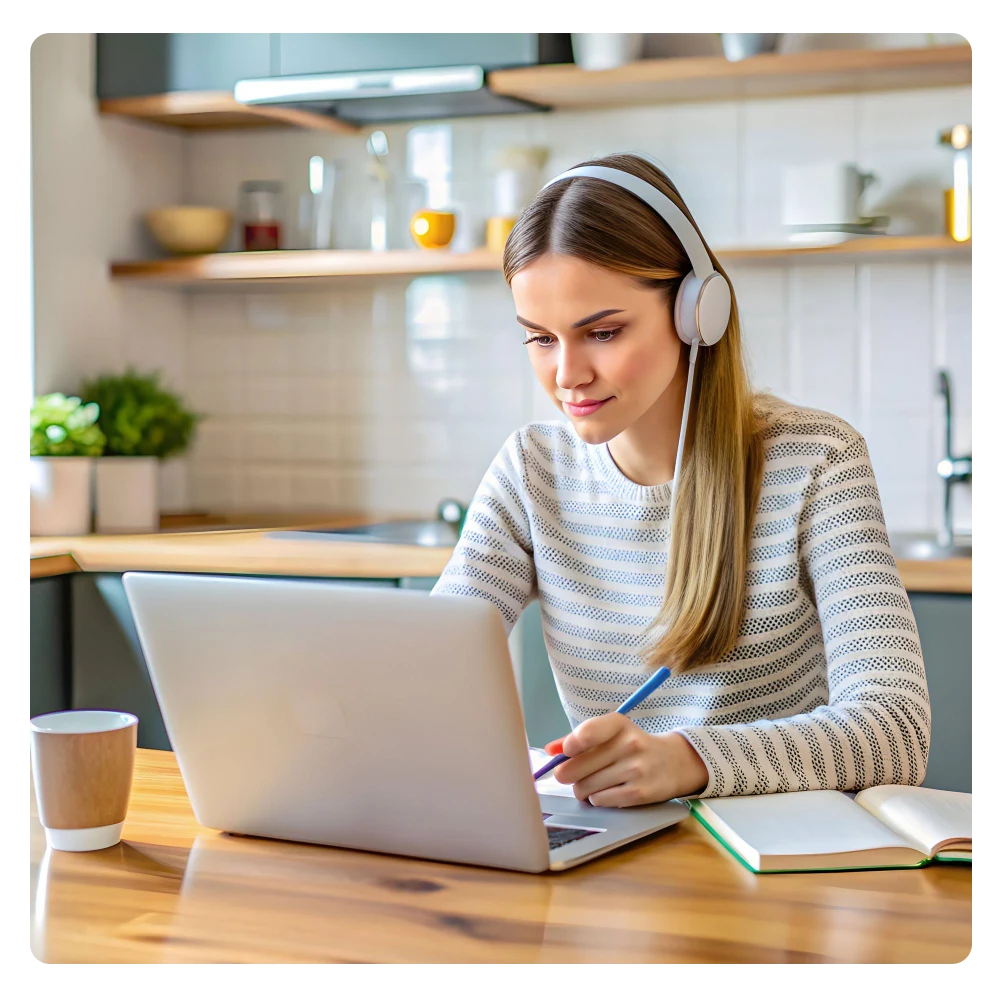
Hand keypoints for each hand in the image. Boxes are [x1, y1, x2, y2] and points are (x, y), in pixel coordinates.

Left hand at [543, 715, 708, 806]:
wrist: (673, 763)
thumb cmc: (632, 746)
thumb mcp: (610, 733)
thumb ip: (578, 739)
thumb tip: (550, 750)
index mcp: (619, 724)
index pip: (588, 732)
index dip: (569, 745)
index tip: (567, 752)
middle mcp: (629, 744)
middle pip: (577, 767)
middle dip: (568, 774)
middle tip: (572, 774)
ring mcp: (636, 770)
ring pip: (585, 787)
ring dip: (582, 789)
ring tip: (592, 783)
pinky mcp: (639, 793)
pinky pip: (599, 800)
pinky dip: (596, 799)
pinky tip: (606, 791)